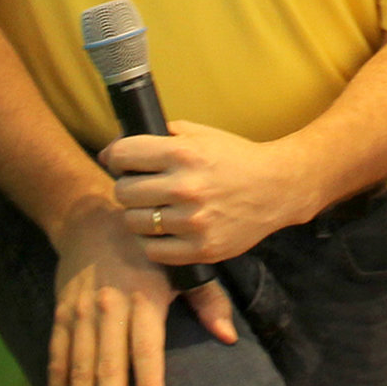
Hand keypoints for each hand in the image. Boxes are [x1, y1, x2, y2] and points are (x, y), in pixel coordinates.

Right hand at [47, 200, 237, 385]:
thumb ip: (207, 301)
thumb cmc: (147, 252)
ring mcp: (80, 315)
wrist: (89, 222)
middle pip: (107, 366)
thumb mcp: (182, 267)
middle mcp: (108, 308)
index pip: (145, 346)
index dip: (149, 379)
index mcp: (143, 298)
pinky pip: (57, 358)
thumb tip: (228, 338)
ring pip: (77, 368)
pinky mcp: (60, 317)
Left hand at [102, 122, 314, 266]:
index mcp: (183, 154)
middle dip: (128, 187)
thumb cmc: (234, 158)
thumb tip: (109, 153)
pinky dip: (153, 242)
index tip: (125, 163)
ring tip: (154, 209)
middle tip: (143, 188)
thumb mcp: (199, 135)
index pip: (122, 156)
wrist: (277, 188)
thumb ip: (157, 136)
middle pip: (123, 192)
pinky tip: (164, 230)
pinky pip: (153, 250)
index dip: (118, 158)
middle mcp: (186, 188)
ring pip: (134, 223)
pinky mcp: (203, 249)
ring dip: (139, 216)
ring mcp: (194, 222)